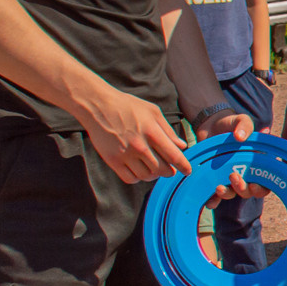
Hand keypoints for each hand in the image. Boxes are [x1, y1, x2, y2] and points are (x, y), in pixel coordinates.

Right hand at [79, 87, 194, 184]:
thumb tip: (182, 146)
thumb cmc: (128, 106)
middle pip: (162, 169)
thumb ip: (168, 130)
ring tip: (153, 168)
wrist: (98, 106)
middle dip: (169, 172)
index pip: (174, 156)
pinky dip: (138, 177)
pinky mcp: (112, 161)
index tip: (187, 171)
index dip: (184, 166)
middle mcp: (140, 146)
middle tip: (169, 169)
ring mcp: (125, 154)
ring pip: (147, 176)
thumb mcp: (152, 112)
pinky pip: (130, 179)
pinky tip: (139, 170)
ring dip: (153, 175)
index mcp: (152, 132)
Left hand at [197, 105, 267, 201]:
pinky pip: (214, 196)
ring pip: (232, 194)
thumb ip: (245, 126)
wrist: (211, 124)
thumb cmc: (232, 124)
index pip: (265, 183)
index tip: (254, 183)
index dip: (262, 187)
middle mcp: (245, 174)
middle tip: (233, 176)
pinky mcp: (214, 180)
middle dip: (242, 189)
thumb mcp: (241, 121)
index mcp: (257, 164)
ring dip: (227, 194)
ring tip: (219, 187)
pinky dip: (212, 201)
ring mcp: (229, 178)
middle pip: (249, 192)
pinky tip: (209, 200)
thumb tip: (241, 137)